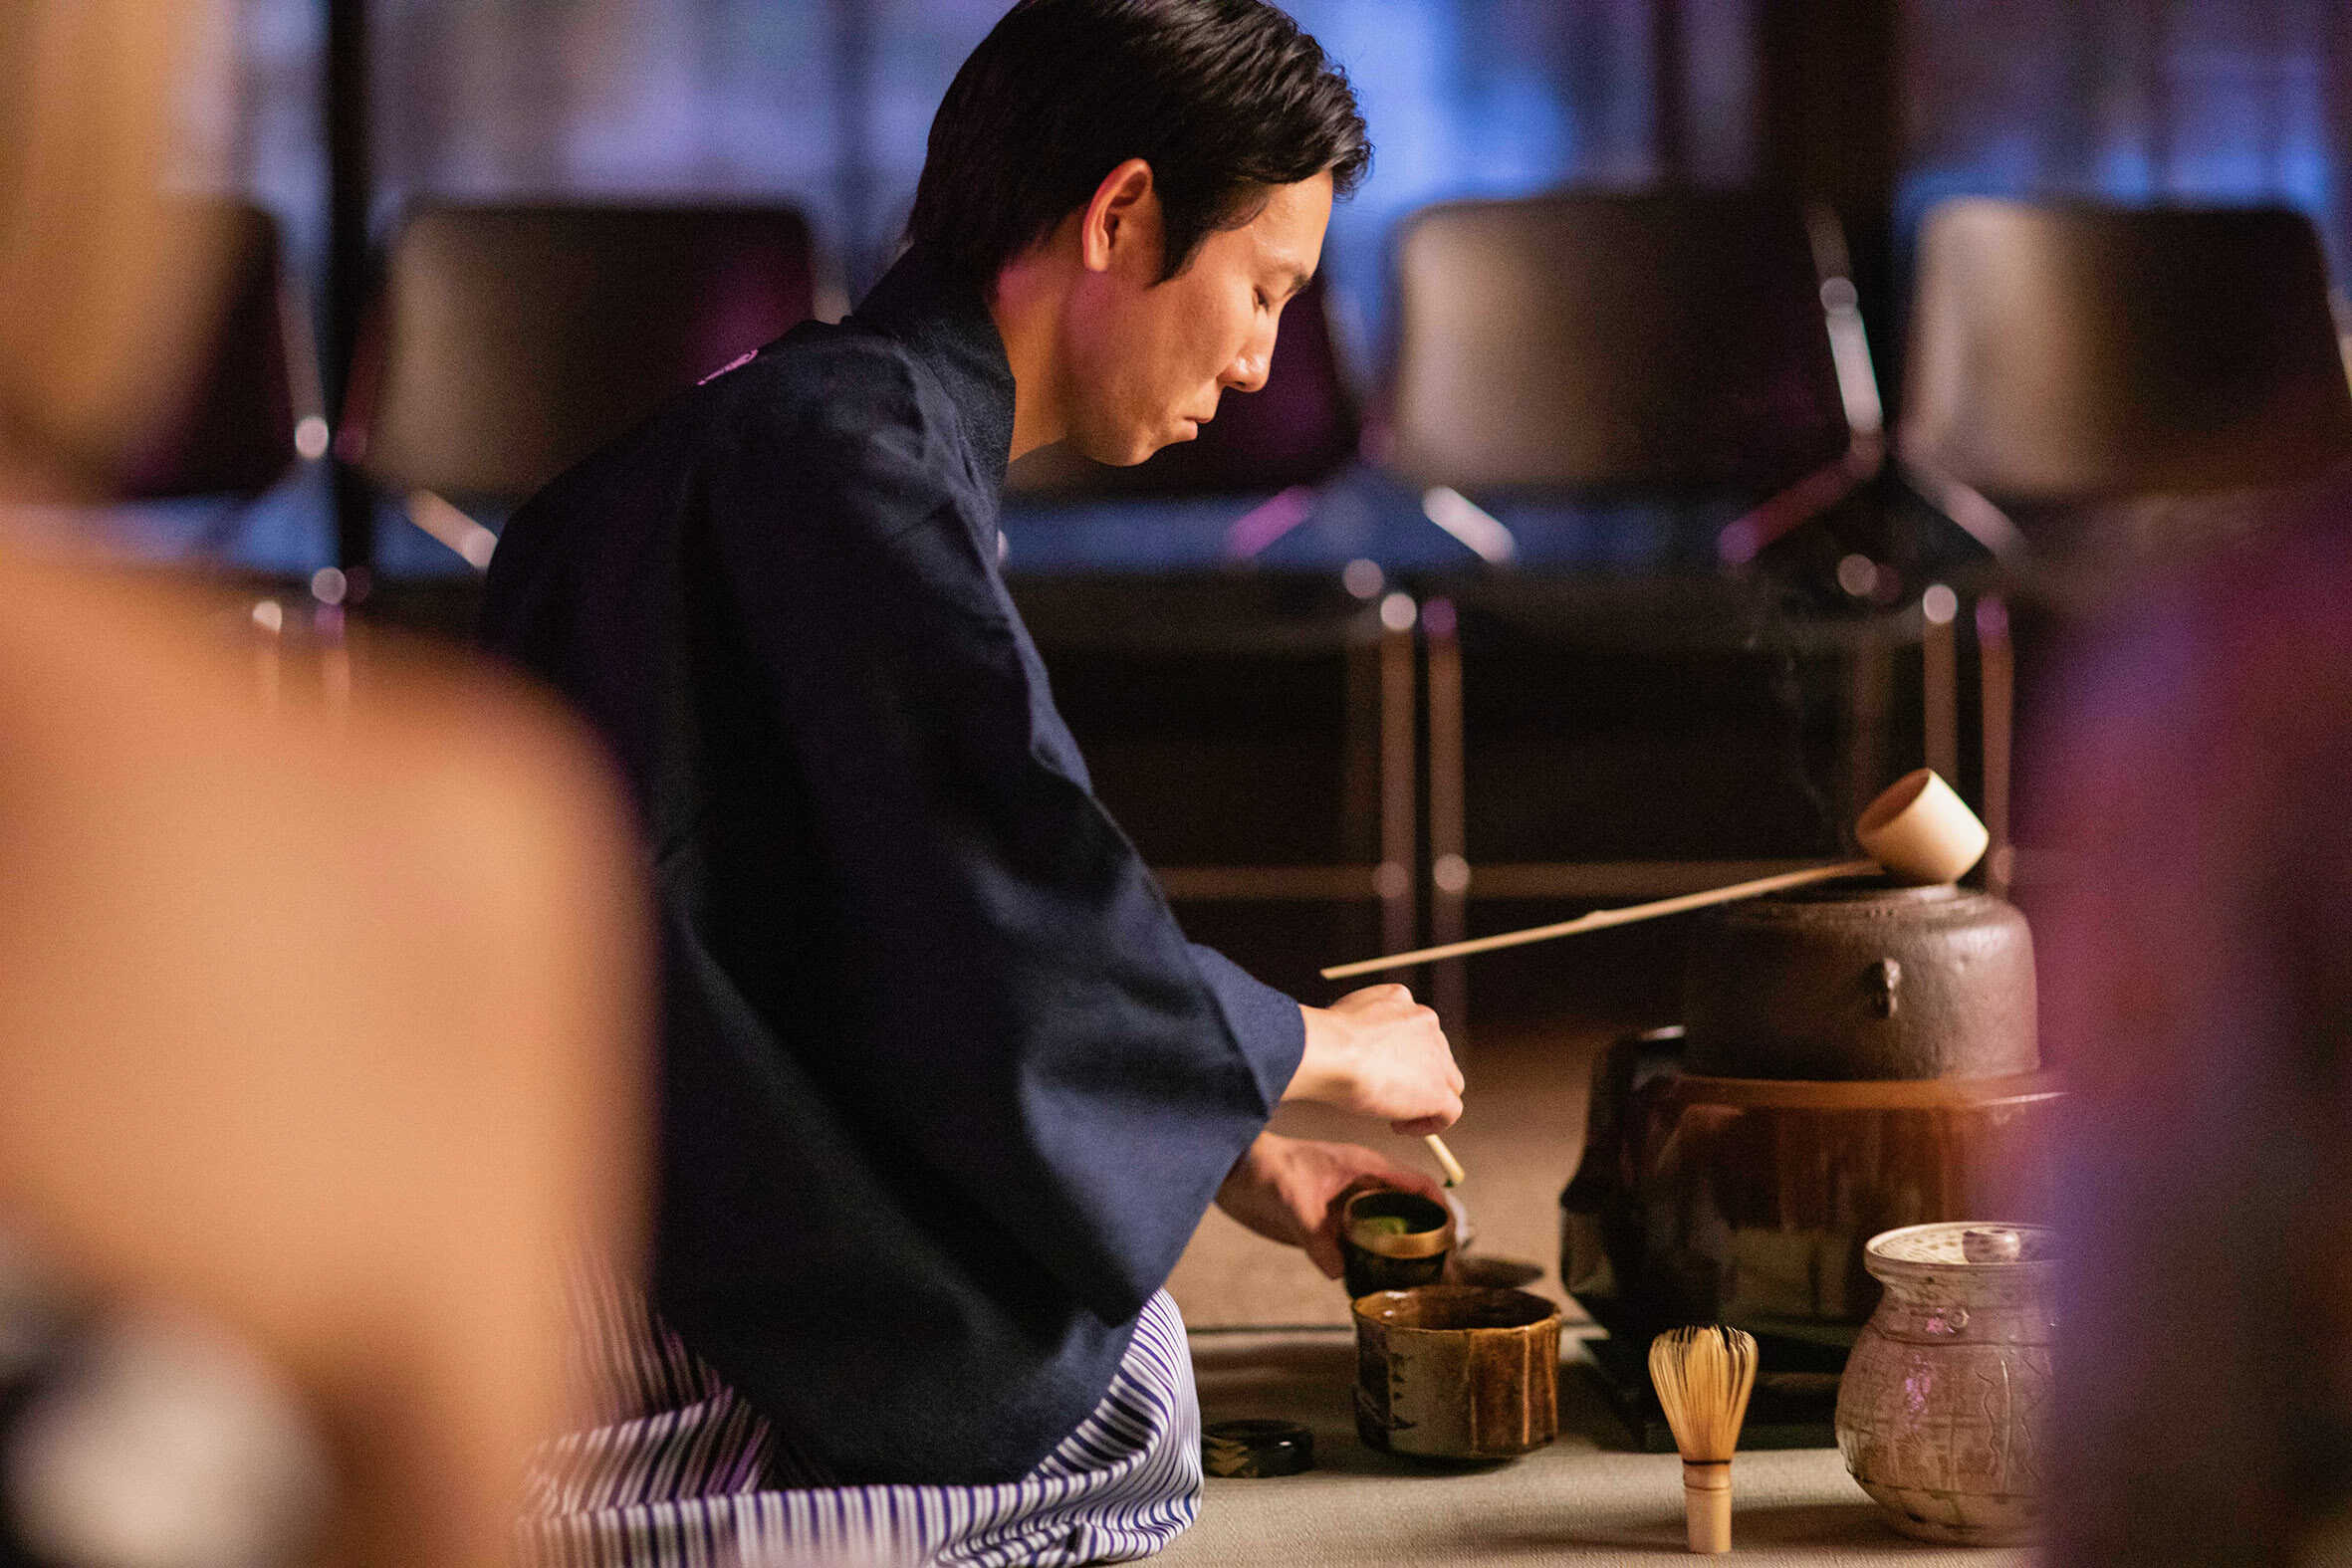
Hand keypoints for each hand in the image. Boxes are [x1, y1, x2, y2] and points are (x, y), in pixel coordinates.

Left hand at [1215, 1133, 1448, 1278]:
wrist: (1231, 1174)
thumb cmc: (1264, 1171)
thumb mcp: (1293, 1201)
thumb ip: (1318, 1237)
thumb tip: (1341, 1274)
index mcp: (1365, 1169)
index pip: (1417, 1185)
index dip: (1440, 1207)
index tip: (1452, 1237)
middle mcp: (1362, 1189)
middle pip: (1408, 1213)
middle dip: (1426, 1239)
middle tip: (1437, 1273)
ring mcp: (1345, 1210)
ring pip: (1384, 1234)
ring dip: (1397, 1257)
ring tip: (1412, 1286)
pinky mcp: (1328, 1229)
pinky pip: (1357, 1249)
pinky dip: (1367, 1266)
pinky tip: (1369, 1286)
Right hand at [1286, 983, 1462, 1133]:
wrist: (1330, 1051)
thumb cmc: (1324, 1041)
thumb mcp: (1342, 1024)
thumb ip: (1359, 1032)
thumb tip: (1356, 1056)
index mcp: (1401, 999)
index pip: (1414, 1028)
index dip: (1400, 1053)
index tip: (1378, 1070)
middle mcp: (1426, 1021)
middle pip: (1435, 1055)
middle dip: (1416, 1076)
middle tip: (1385, 1095)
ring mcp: (1436, 1056)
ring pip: (1449, 1082)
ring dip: (1425, 1100)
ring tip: (1393, 1116)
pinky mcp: (1438, 1089)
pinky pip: (1450, 1111)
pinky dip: (1430, 1123)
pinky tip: (1401, 1127)